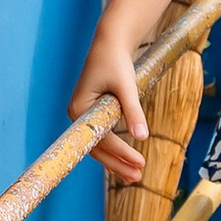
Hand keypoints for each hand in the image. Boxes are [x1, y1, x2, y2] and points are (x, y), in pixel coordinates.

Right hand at [69, 25, 149, 181]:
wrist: (110, 43)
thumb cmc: (116, 61)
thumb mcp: (127, 86)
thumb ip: (134, 112)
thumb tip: (142, 137)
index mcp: (80, 109)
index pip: (101, 138)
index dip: (120, 153)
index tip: (139, 163)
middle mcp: (77, 115)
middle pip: (96, 147)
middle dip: (118, 163)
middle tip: (138, 177)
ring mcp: (83, 115)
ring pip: (99, 145)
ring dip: (117, 160)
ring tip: (134, 176)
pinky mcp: (92, 113)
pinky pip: (102, 137)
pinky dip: (115, 149)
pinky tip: (127, 161)